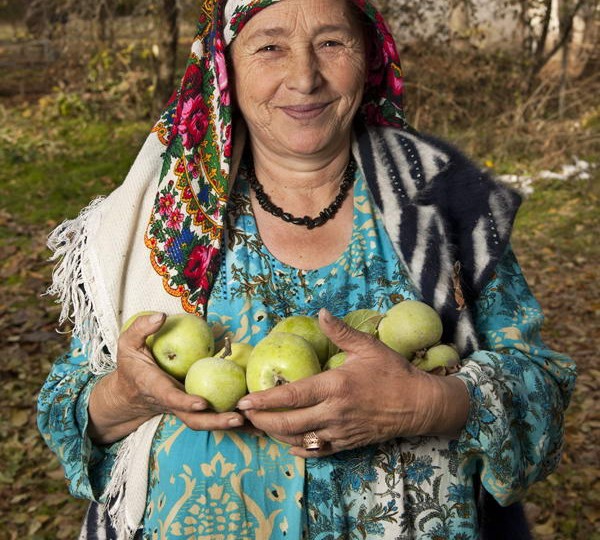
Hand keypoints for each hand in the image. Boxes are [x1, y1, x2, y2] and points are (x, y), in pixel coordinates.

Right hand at [88, 313, 245, 443]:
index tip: (202, 403)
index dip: (185, 402)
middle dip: (215, 421)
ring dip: (227, 423)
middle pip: (194, 420)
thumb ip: (140, 329)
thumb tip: (161, 316)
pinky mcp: (194, 409)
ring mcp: (184, 409)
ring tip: (252, 420)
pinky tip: (254, 419)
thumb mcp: (128, 345)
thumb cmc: (132, 366)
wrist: (130, 394)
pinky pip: (212, 417)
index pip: (171, 398)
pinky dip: (231, 421)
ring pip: (205, 422)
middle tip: (238, 418)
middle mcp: (172, 403)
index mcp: (155, 387)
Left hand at [237, 309, 468, 456]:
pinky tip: (288, 444)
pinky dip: (299, 449)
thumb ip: (341, 332)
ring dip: (276, 435)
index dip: (265, 400)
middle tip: (245, 415)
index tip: (245, 401)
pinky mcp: (348, 444)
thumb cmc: (393, 373)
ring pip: (300, 440)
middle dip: (262, 421)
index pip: (292, 396)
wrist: (419, 405)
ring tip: (261, 426)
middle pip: (289, 423)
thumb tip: (321, 312)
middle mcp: (334, 412)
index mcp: (336, 386)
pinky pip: (317, 451)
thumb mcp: (368, 347)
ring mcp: (341, 431)